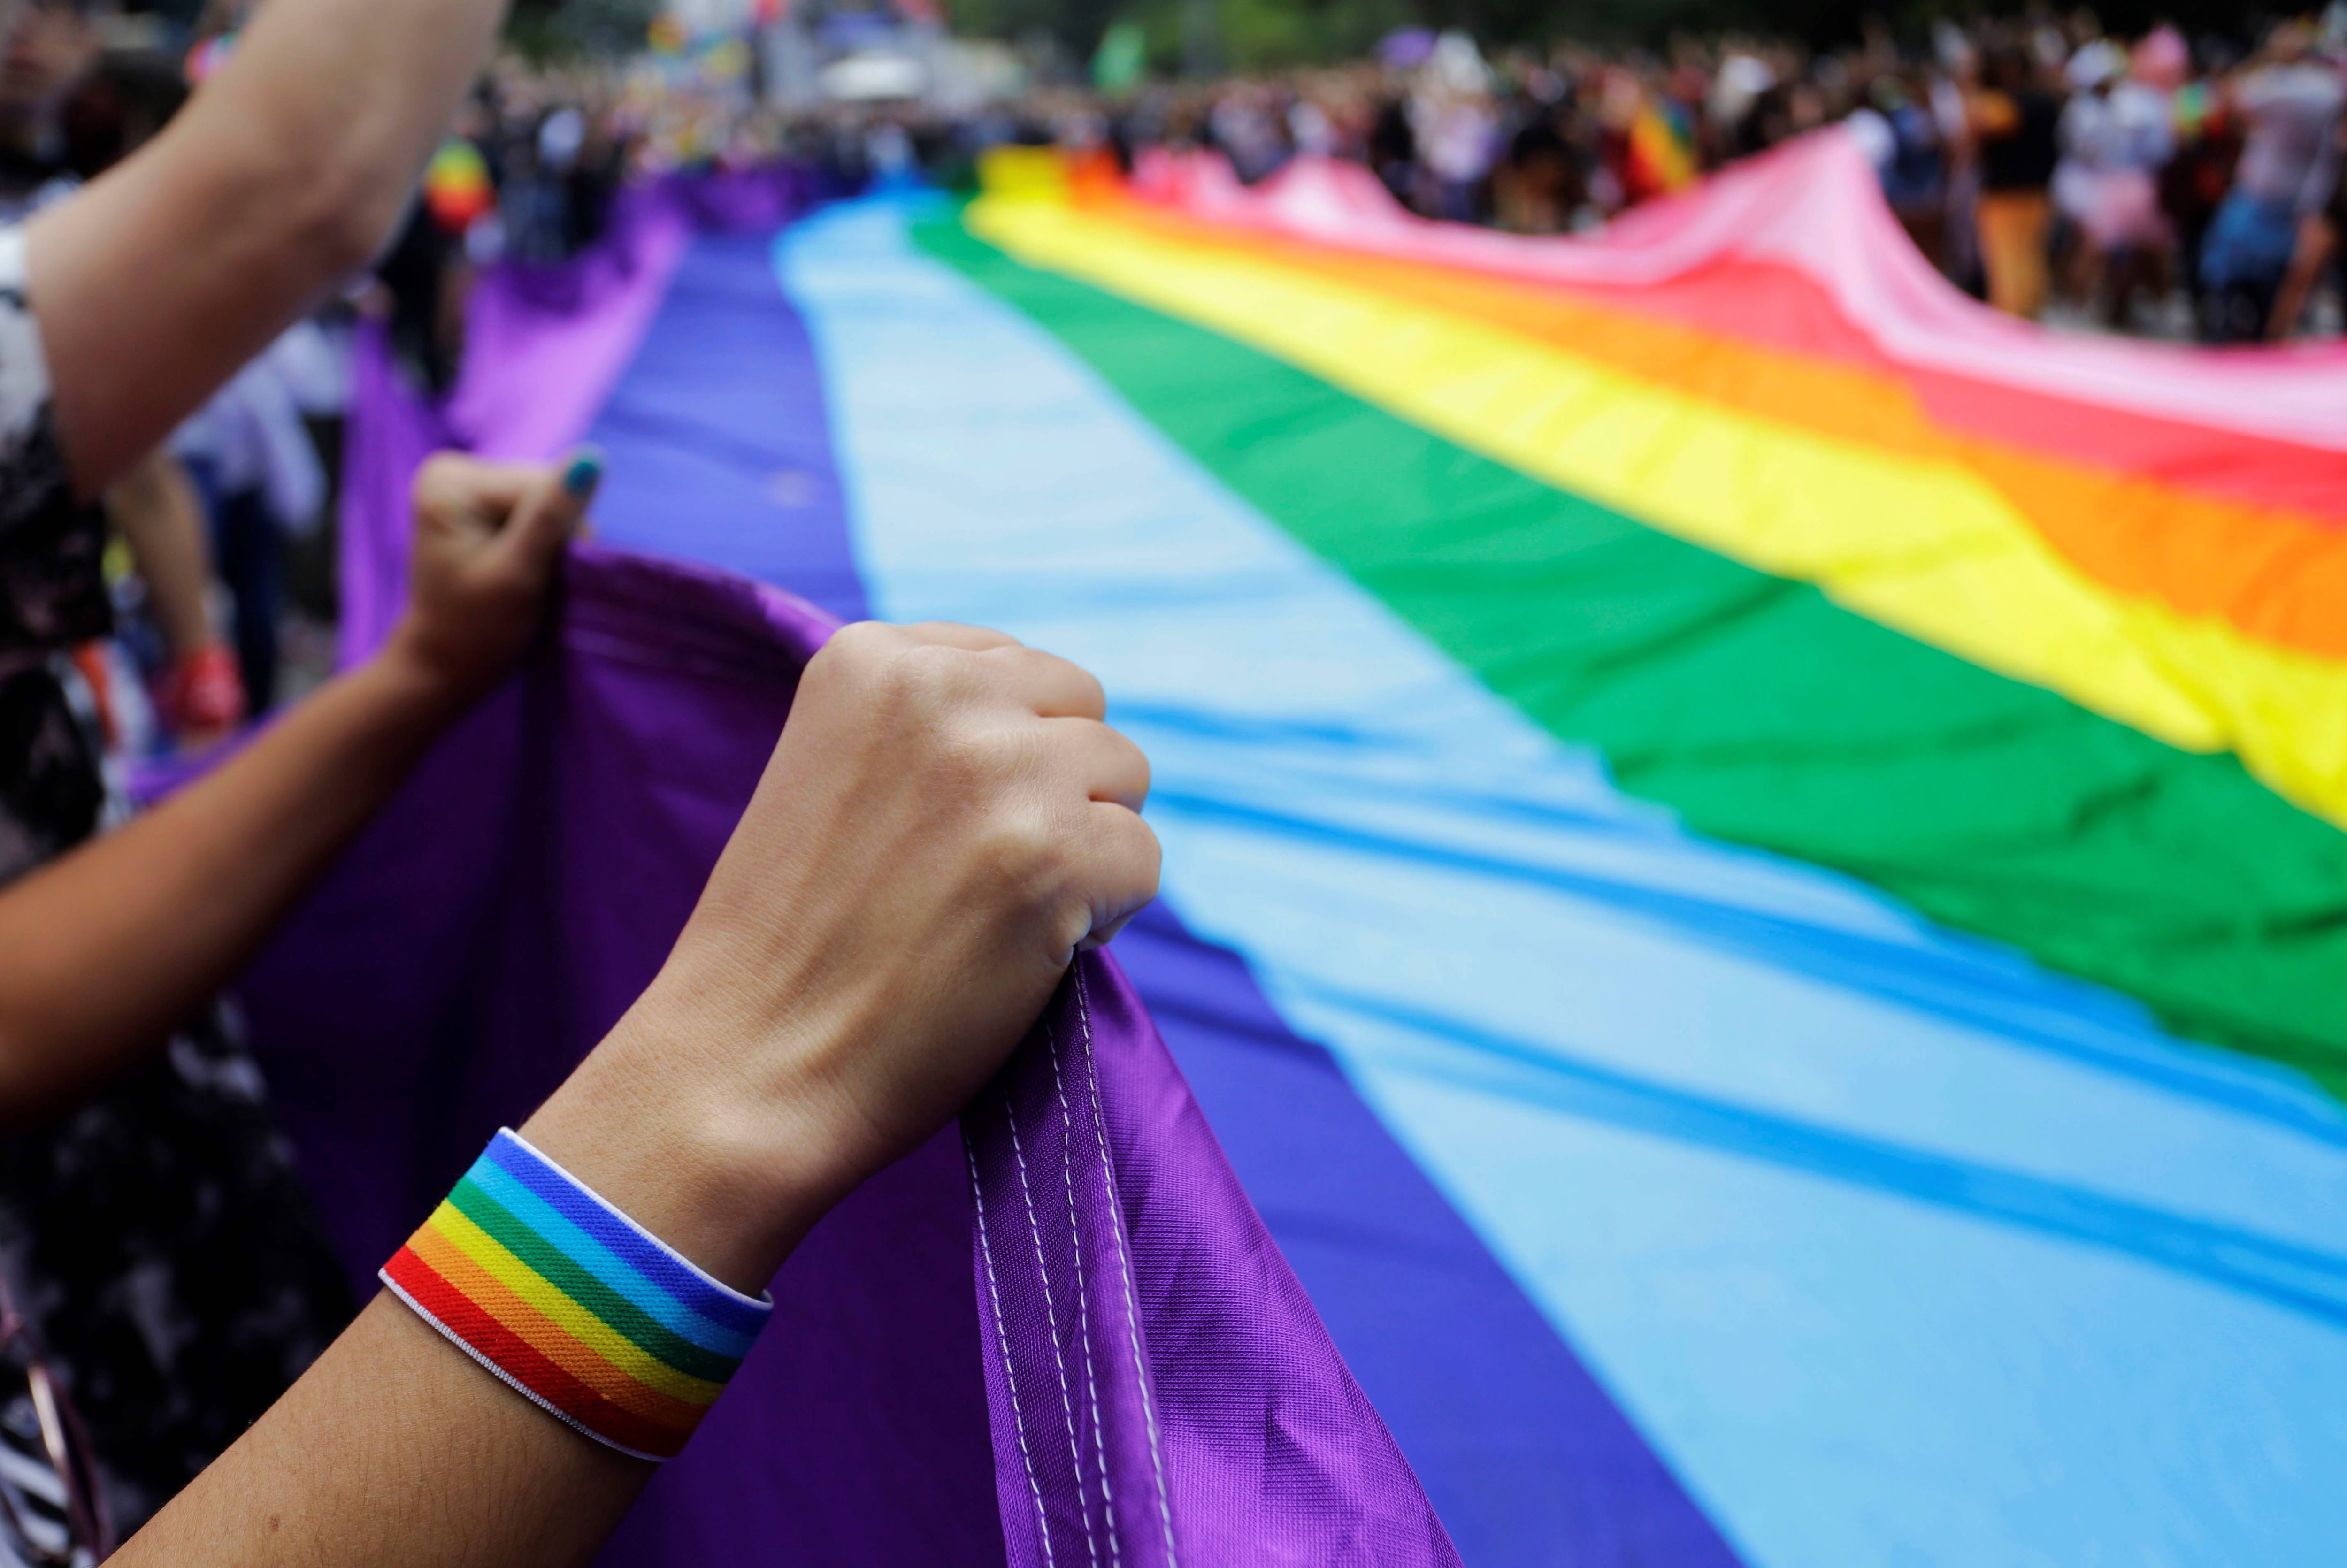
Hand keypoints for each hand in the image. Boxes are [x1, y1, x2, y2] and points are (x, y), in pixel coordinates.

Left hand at [383, 449, 597, 703]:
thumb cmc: (477, 630)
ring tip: (526, 577)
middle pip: (543, 486)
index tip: (540, 575)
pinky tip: (523, 567)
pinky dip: (541, 541)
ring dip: (551, 540)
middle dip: (553, 534)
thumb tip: (592, 455)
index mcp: (451, 481)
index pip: (542, 484)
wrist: (445, 665)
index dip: (561, 531)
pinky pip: (535, 509)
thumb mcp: (519, 574)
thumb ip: (553, 515)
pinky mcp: (478, 503)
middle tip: (533, 580)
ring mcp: (464, 486)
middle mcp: (452, 471)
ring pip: (545, 499)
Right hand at [523, 622, 1159, 1289]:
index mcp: (872, 656)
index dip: (1007, 756)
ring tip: (998, 914)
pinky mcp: (1053, 857)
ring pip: (1126, 779)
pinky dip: (1106, 915)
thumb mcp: (838, 771)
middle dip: (1061, 790)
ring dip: (1087, 849)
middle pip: (1084, 711)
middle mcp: (940, 691)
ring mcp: (1000, 771)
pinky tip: (1027, 953)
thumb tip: (1058, 721)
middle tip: (981, 876)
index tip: (945, 826)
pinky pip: (1143, 860)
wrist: (746, 1069)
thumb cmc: (794, 941)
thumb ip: (935, 724)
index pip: (1019, 669)